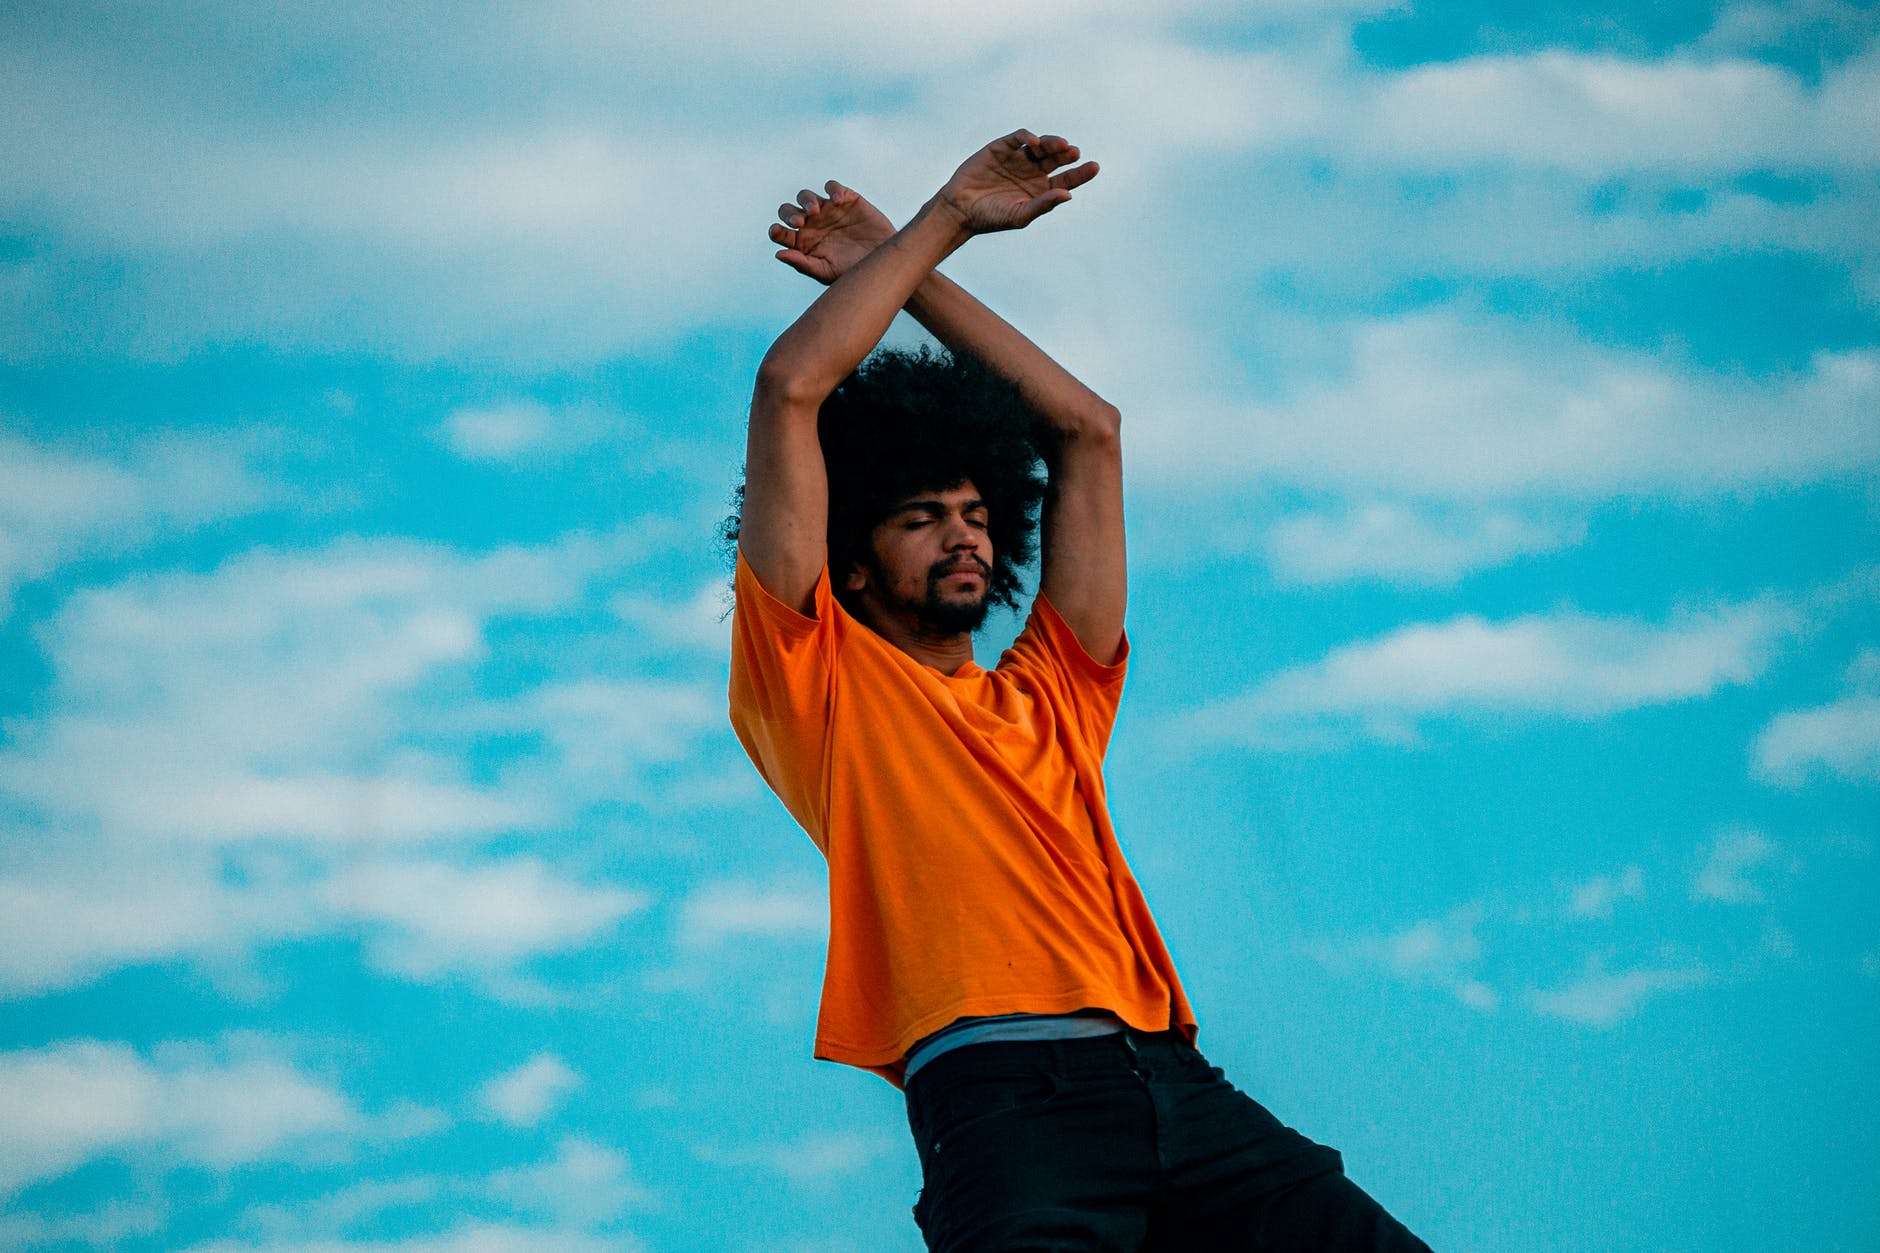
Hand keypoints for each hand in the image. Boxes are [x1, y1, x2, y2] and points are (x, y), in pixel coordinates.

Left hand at [770, 181, 894, 285]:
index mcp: (802, 243)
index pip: (781, 233)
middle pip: (789, 211)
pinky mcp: (846, 200)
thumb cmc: (853, 272)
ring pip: (806, 197)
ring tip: (814, 211)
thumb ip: (802, 264)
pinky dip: (833, 190)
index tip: (777, 232)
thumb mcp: (826, 272)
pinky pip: (833, 188)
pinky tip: (837, 200)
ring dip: (806, 201)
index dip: (776, 231)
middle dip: (789, 214)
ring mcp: (828, 211)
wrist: (884, 263)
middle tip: (799, 223)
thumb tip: (779, 254)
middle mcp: (811, 225)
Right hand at [935, 130, 1098, 234]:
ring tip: (1061, 146)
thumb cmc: (990, 217)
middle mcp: (1032, 172)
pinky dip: (1027, 137)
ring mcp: (1018, 158)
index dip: (1081, 173)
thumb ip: (1043, 205)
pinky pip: (1018, 138)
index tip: (1095, 166)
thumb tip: (1068, 195)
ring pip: (1041, 146)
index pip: (1067, 180)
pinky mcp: (1001, 148)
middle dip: (1067, 154)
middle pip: (1057, 159)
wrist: (960, 209)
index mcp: (1041, 190)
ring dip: (1052, 143)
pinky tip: (1034, 142)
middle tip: (1074, 153)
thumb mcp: (1020, 215)